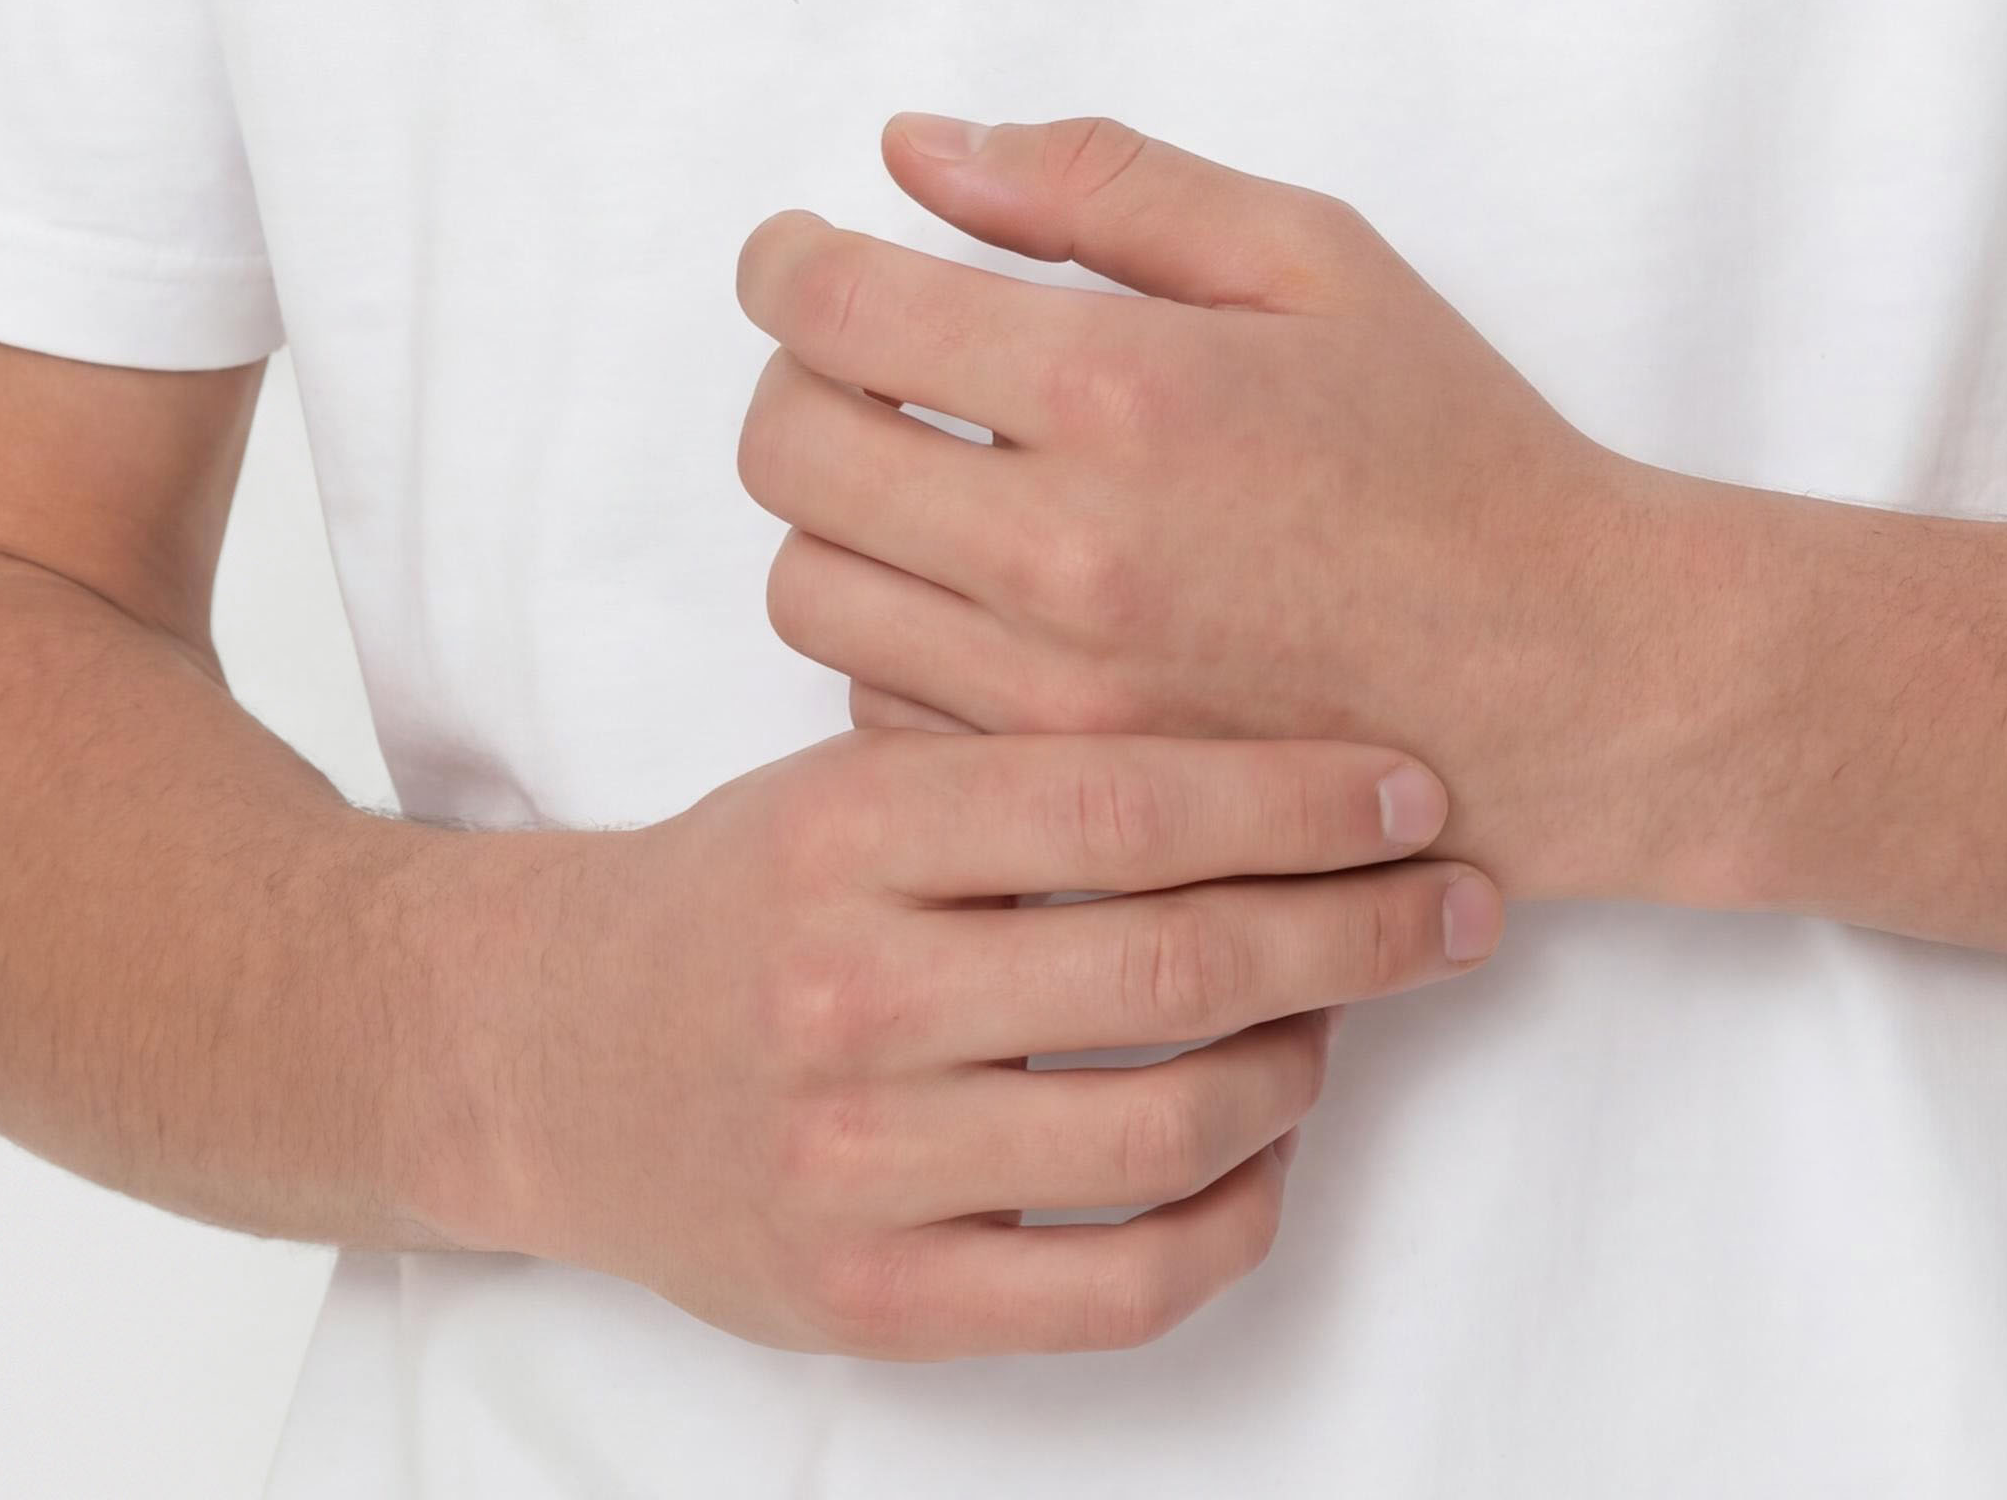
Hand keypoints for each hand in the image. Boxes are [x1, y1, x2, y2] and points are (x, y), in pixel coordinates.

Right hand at [472, 722, 1496, 1353]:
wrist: (549, 1054)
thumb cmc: (749, 887)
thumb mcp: (856, 773)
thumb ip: (1021, 752)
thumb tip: (1266, 704)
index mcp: (853, 829)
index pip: (1123, 800)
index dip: (1296, 794)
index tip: (1412, 783)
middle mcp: (851, 993)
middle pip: (1170, 963)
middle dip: (1353, 929)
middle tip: (1457, 899)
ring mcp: (857, 1161)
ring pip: (1163, 1124)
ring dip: (1302, 1065)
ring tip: (1347, 1013)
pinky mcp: (872, 1301)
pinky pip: (1115, 1285)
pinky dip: (1231, 1220)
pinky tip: (1268, 1153)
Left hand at [736, 116, 1698, 899]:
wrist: (1566, 675)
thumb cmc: (1451, 450)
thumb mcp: (1308, 255)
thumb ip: (1101, 182)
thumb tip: (919, 150)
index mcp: (1122, 389)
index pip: (839, 309)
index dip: (786, 260)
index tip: (798, 249)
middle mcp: (1064, 552)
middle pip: (788, 453)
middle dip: (794, 377)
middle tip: (858, 351)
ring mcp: (1055, 695)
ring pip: (809, 590)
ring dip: (838, 513)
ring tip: (925, 467)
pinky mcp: (1064, 792)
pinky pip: (877, 705)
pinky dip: (896, 636)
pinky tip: (983, 588)